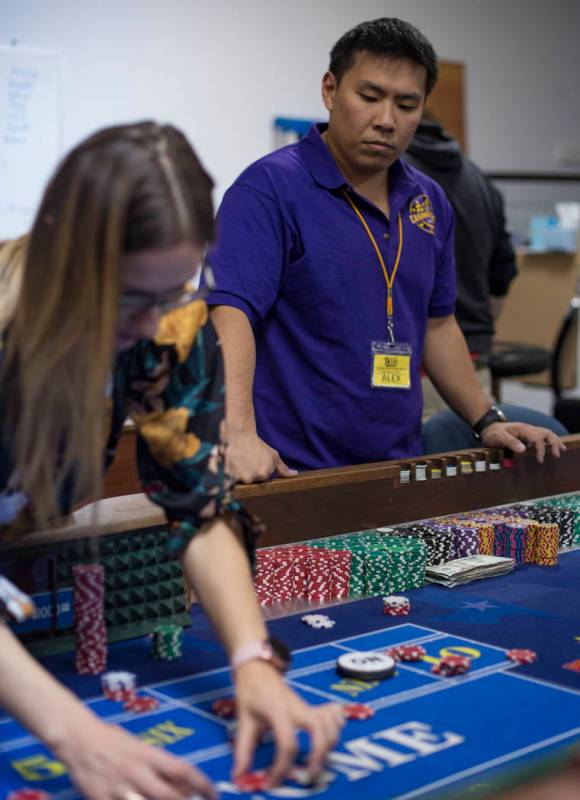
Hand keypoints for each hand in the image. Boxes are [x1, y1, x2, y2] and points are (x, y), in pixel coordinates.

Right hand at [54, 716, 215, 799]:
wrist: (79, 739)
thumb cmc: (112, 741)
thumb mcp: (138, 747)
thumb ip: (157, 765)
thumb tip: (182, 782)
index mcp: (148, 754)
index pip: (182, 770)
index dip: (202, 784)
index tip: (213, 793)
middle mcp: (137, 771)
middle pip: (169, 795)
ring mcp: (119, 788)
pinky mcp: (101, 799)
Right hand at [226, 429, 297, 482]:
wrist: (240, 436)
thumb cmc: (258, 446)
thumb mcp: (273, 456)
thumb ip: (283, 468)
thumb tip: (295, 474)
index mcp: (264, 474)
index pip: (262, 481)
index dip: (259, 472)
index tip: (257, 463)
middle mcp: (251, 478)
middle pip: (251, 482)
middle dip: (250, 475)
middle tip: (248, 463)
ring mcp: (238, 477)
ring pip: (241, 482)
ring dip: (240, 475)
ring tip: (241, 463)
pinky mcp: (227, 474)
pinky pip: (230, 479)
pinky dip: (231, 474)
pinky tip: (234, 464)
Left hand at [233, 661, 343, 786]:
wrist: (258, 670)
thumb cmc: (251, 694)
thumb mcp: (243, 721)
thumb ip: (243, 750)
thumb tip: (239, 777)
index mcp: (277, 711)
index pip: (287, 743)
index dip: (281, 768)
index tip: (272, 782)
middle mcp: (297, 708)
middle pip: (319, 729)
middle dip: (319, 755)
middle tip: (310, 775)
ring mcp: (307, 706)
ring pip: (330, 723)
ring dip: (330, 745)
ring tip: (318, 762)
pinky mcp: (312, 707)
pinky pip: (333, 714)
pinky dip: (338, 726)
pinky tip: (331, 739)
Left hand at [480, 421, 565, 462]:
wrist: (488, 428)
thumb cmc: (493, 433)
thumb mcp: (498, 438)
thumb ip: (510, 442)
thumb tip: (523, 450)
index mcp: (522, 429)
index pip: (537, 438)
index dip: (540, 449)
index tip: (540, 460)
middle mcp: (528, 429)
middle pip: (546, 433)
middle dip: (554, 443)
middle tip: (557, 454)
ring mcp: (528, 431)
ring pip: (546, 433)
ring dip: (554, 441)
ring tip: (561, 450)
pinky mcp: (528, 435)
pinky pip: (542, 437)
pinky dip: (549, 442)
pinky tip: (552, 448)